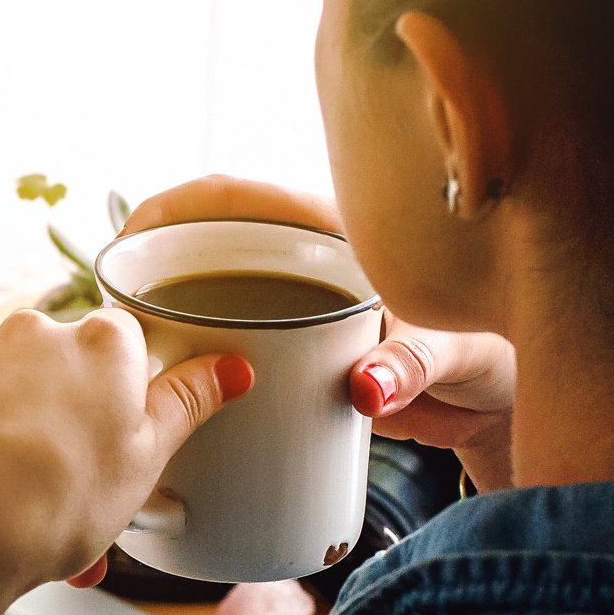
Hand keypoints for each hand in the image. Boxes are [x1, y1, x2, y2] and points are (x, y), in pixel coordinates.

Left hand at [0, 309, 251, 614]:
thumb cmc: (48, 509)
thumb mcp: (144, 464)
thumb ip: (186, 405)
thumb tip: (231, 368)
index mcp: (100, 344)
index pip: (123, 349)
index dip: (117, 400)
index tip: (109, 440)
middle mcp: (29, 329)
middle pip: (51, 366)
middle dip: (53, 420)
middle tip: (53, 492)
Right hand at [123, 175, 517, 491]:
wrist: (501, 413)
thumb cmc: (495, 356)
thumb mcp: (461, 350)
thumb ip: (415, 361)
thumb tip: (364, 387)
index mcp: (336, 233)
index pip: (237, 199)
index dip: (175, 208)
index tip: (131, 238)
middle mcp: (299, 269)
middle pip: (201, 255)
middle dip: (147, 281)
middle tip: (111, 328)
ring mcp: (286, 320)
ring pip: (203, 314)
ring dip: (160, 340)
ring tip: (124, 378)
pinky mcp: (284, 371)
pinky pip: (224, 367)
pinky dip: (190, 387)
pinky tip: (162, 416)